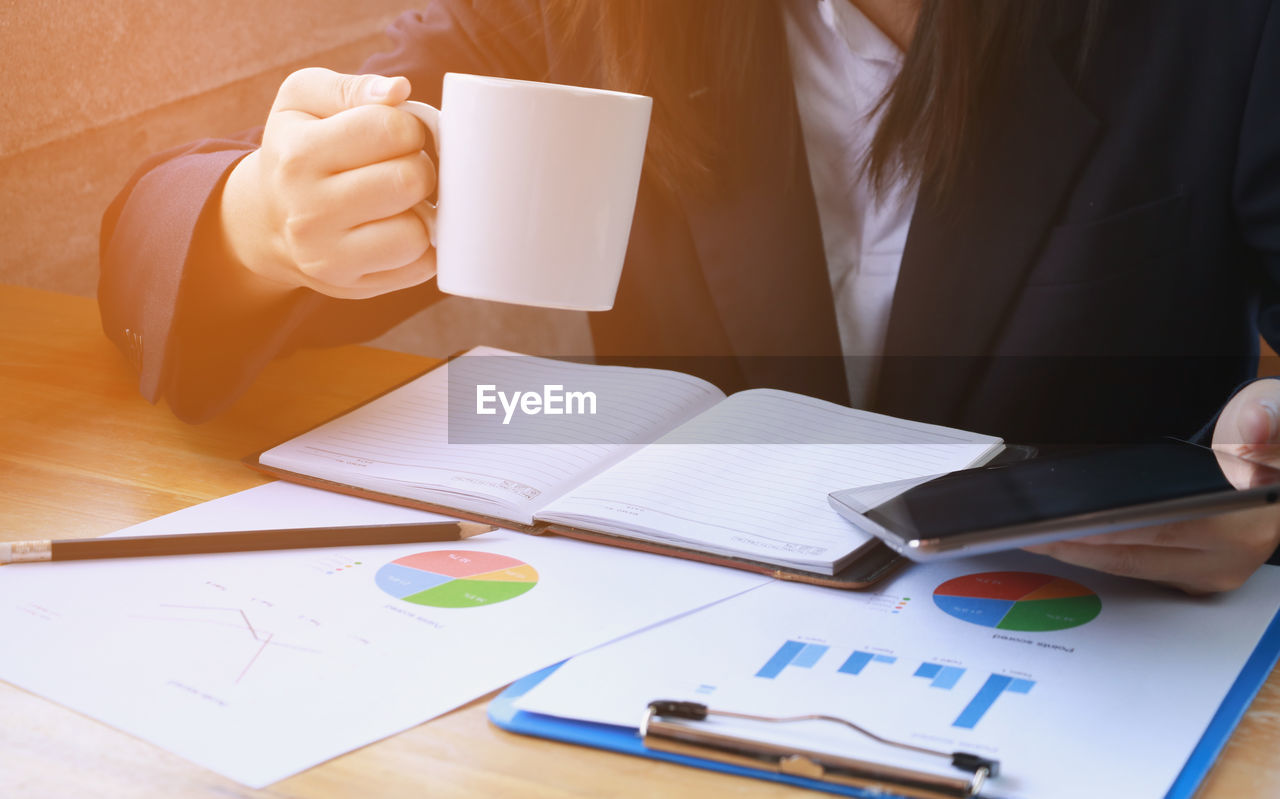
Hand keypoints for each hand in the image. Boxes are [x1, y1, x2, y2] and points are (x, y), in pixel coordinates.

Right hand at [219, 68, 436, 299]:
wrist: (266, 218)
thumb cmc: (296, 149)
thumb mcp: (302, 100)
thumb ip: (351, 88)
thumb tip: (398, 90)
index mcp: (298, 155)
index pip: (391, 129)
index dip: (408, 127)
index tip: (396, 134)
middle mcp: (309, 211)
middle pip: (411, 180)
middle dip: (419, 166)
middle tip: (401, 167)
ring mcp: (330, 257)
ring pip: (417, 232)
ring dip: (422, 211)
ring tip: (399, 201)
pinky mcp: (354, 287)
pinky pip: (421, 266)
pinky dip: (422, 246)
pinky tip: (398, 228)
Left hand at [1027, 379, 1279, 593]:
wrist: (1277, 472)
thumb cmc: (1265, 441)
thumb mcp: (1269, 412)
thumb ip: (1264, 418)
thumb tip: (1256, 424)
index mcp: (1243, 524)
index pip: (1157, 527)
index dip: (1103, 526)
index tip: (1056, 521)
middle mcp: (1227, 561)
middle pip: (1129, 556)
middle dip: (1068, 542)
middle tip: (1017, 528)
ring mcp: (1208, 577)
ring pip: (1124, 569)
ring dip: (1073, 551)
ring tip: (1023, 533)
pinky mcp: (1190, 582)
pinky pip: (1131, 570)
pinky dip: (1091, 553)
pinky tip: (1054, 538)